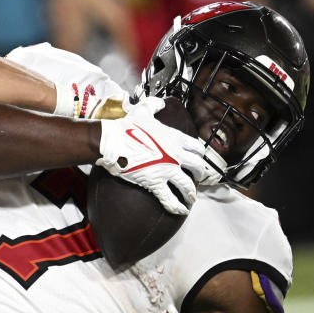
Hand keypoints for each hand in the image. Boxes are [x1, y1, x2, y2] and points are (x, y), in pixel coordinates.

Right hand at [96, 96, 216, 215]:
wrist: (112, 141)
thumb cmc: (127, 127)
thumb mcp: (143, 111)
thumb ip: (155, 105)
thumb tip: (160, 102)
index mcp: (175, 138)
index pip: (197, 148)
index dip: (200, 156)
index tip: (200, 160)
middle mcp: (176, 155)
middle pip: (197, 167)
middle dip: (200, 175)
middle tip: (198, 179)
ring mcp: (167, 170)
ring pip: (187, 186)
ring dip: (191, 194)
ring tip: (191, 199)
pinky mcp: (155, 183)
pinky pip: (170, 198)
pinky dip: (177, 206)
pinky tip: (181, 210)